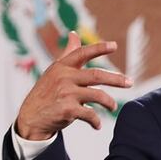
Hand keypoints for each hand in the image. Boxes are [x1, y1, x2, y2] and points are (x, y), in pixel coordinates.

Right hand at [14, 32, 132, 139]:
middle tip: (130, 82)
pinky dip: (96, 121)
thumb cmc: (46, 92)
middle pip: (96, 75)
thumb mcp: (54, 71)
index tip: (115, 45)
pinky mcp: (67, 110)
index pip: (82, 53)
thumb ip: (68, 54)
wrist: (30, 117)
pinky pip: (90, 114)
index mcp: (62, 66)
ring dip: (109, 102)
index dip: (99, 48)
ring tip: (113, 107)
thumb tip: (74, 34)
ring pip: (98, 96)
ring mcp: (66, 93)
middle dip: (116, 79)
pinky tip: (97, 125)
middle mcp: (64, 77)